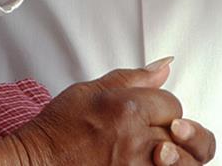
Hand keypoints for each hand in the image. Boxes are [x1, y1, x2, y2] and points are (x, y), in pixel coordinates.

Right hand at [9, 61, 215, 165]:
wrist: (38, 162)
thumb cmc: (58, 130)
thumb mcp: (91, 90)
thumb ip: (133, 78)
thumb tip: (164, 65)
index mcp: (127, 109)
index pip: (172, 104)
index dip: (165, 108)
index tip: (154, 112)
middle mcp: (135, 140)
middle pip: (183, 135)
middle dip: (180, 133)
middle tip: (167, 135)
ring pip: (182, 162)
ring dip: (178, 158)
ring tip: (161, 154)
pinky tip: (152, 162)